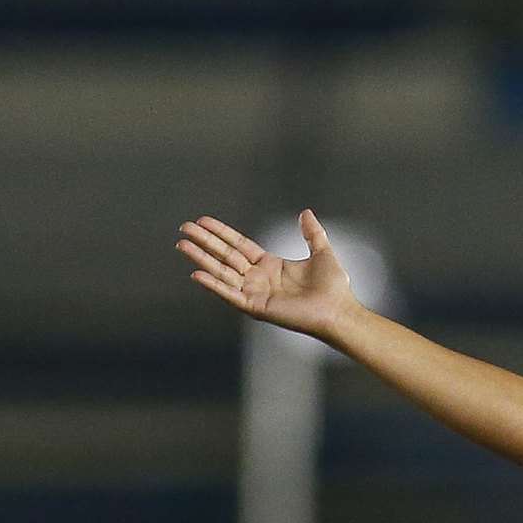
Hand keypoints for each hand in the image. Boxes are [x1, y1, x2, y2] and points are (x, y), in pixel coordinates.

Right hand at [177, 209, 358, 338]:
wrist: (340, 310)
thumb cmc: (334, 288)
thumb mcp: (321, 253)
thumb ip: (312, 233)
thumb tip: (306, 212)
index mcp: (270, 265)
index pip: (238, 245)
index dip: (221, 233)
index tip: (203, 220)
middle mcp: (259, 279)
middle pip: (225, 256)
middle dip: (204, 242)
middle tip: (185, 228)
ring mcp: (256, 293)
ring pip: (223, 273)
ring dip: (202, 259)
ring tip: (183, 245)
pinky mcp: (257, 307)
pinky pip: (231, 294)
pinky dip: (214, 285)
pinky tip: (197, 274)